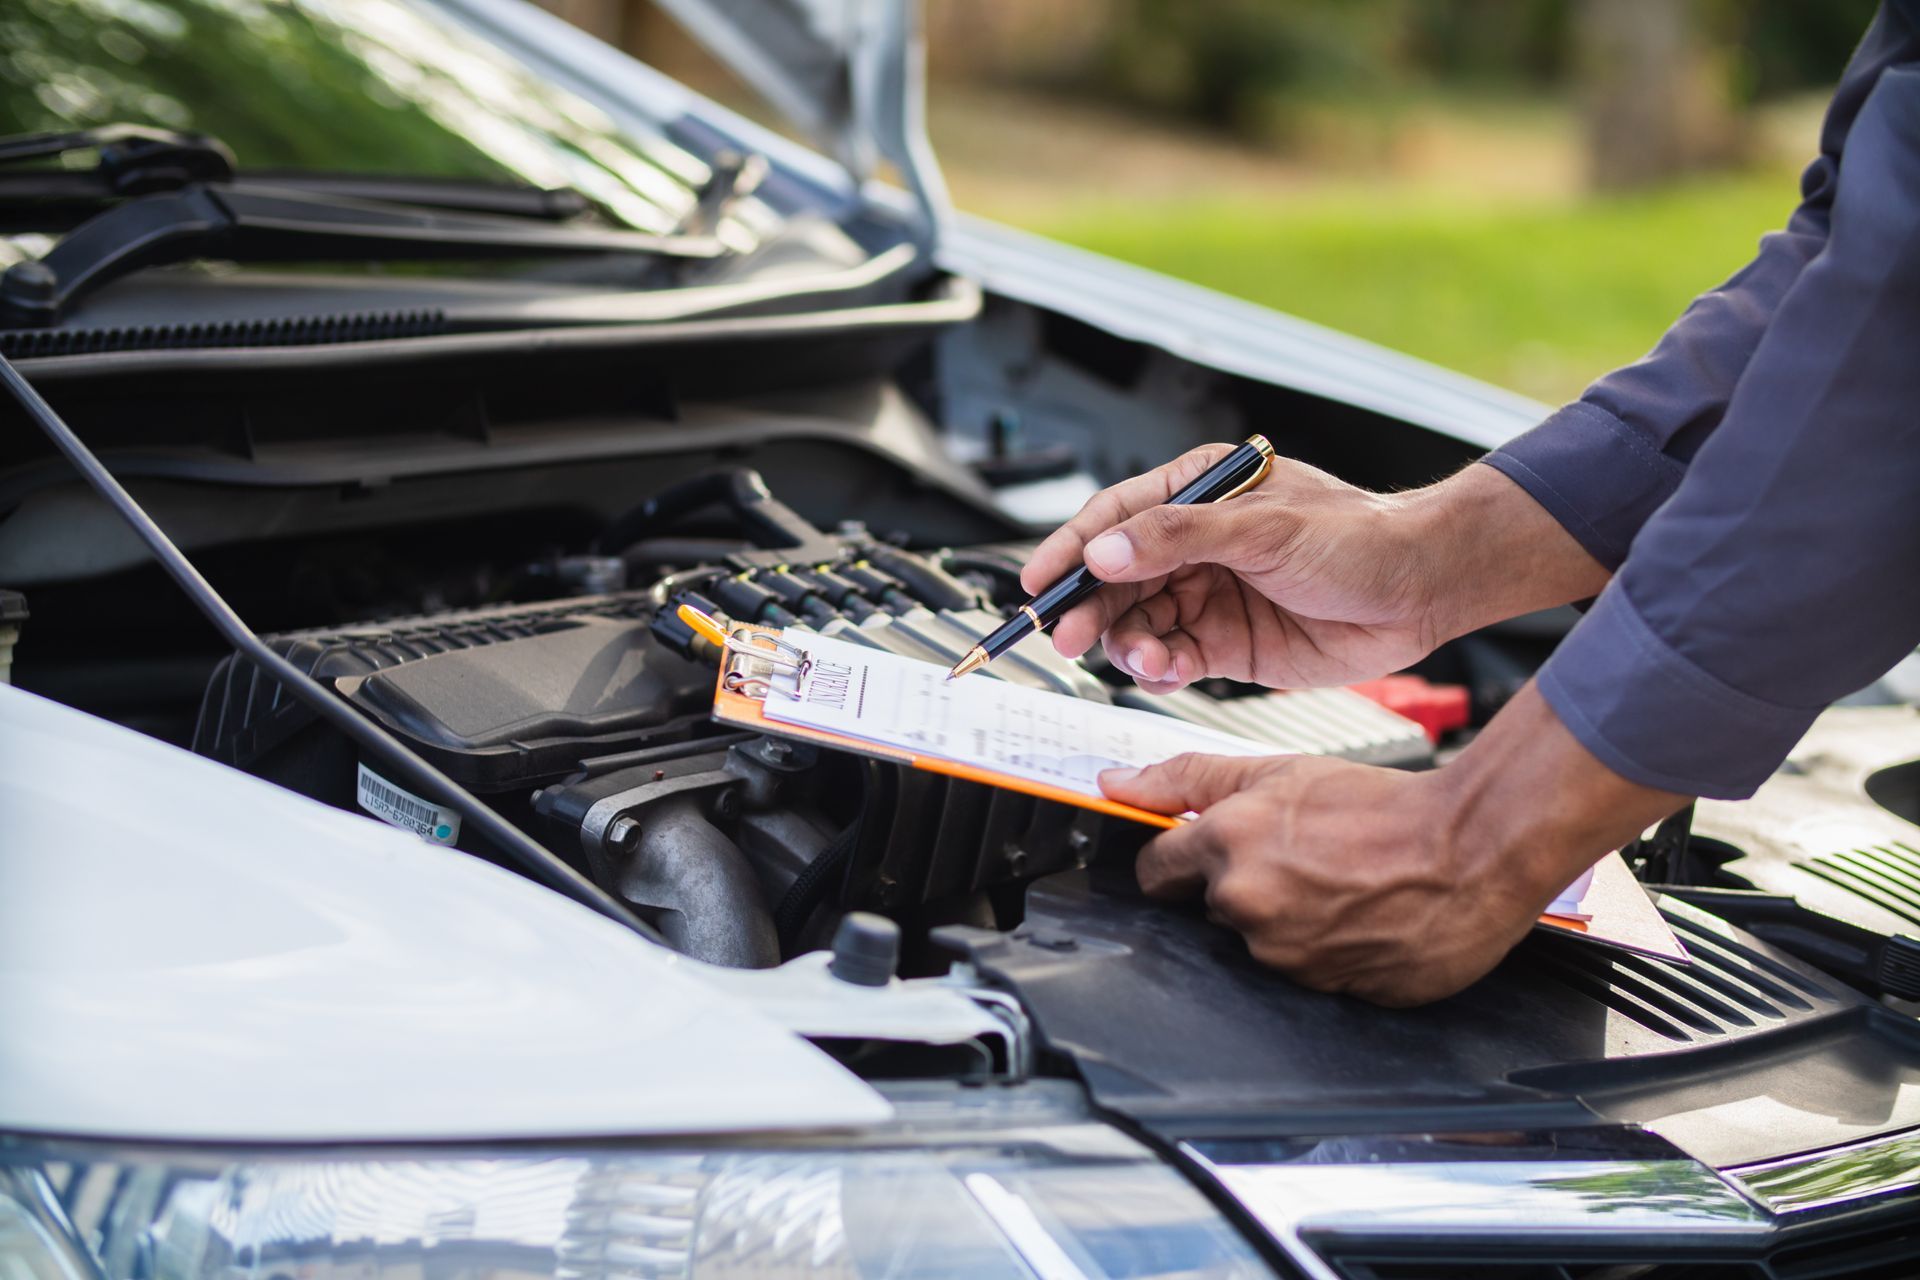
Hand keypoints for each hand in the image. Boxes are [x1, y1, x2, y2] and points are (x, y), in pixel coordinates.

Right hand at [1022, 446, 1610, 693]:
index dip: (1070, 550)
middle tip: (1066, 636)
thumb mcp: (1264, 529)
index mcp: (1201, 492)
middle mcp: (1197, 543)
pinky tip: (1165, 672)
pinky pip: (1171, 657)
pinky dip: (1159, 669)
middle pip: (1116, 577)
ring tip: (1140, 658)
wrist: (1423, 591)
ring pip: (1138, 622)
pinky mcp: (1226, 643)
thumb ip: (1179, 538)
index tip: (1036, 583)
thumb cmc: (1360, 538)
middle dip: (1089, 607)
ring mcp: (1209, 594)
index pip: (1115, 519)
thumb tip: (1107, 551)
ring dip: (1128, 643)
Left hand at [1100, 683, 1687, 1004]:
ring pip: (1260, 944)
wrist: (1472, 848)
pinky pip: (1307, 975)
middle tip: (1298, 859)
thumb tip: (1114, 783)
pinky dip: (1325, 951)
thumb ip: (1186, 779)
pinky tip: (1357, 918)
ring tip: (1338, 886)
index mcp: (1226, 848)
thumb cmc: (1382, 805)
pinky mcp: (1329, 994)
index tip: (1195, 857)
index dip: (1175, 863)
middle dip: (1240, 887)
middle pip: (1212, 909)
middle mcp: (1248, 908)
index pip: (1155, 873)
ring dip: (1285, 921)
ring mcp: (1288, 958)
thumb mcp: (1278, 769)